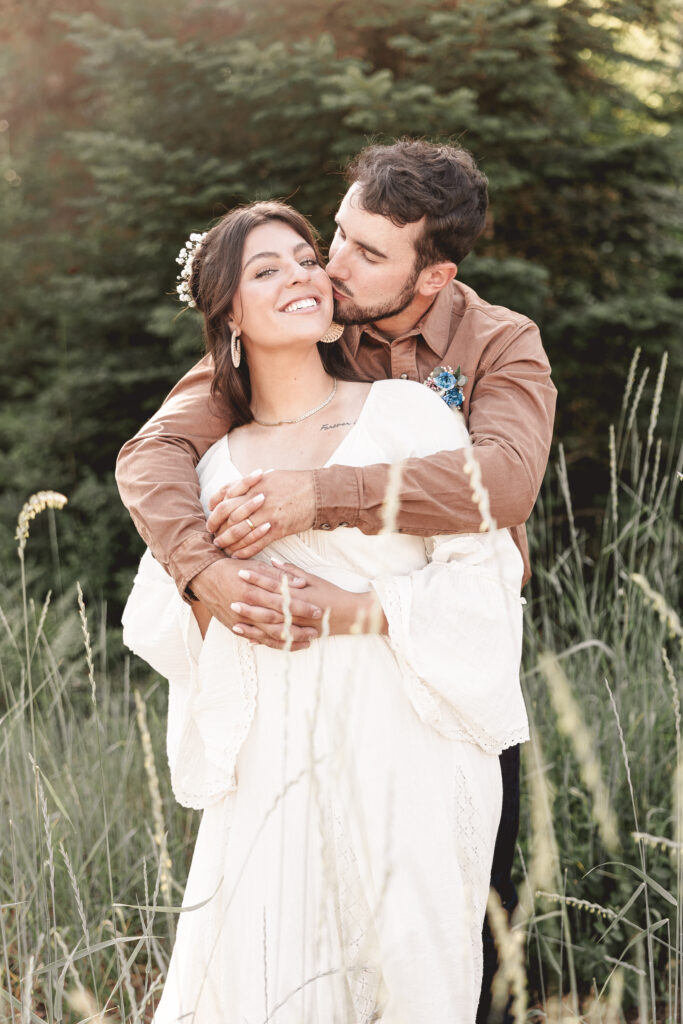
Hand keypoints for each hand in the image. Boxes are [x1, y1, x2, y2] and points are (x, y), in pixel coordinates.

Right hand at [189, 558, 322, 650]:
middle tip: (316, 631)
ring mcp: (240, 620)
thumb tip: (301, 583)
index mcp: (254, 591)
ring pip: (269, 635)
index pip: (284, 602)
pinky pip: (257, 639)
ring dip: (289, 639)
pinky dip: (272, 643)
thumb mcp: (256, 567)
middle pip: (279, 622)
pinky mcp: (235, 627)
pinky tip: (286, 645)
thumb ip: (278, 576)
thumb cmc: (232, 569)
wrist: (204, 577)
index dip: (302, 607)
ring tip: (306, 641)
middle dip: (299, 628)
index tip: (318, 611)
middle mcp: (247, 608)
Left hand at [207, 469, 315, 557]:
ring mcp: (267, 516)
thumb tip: (229, 490)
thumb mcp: (267, 476)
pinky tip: (237, 556)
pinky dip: (244, 552)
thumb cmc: (293, 482)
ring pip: (240, 533)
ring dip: (228, 543)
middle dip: (218, 529)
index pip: (224, 499)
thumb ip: (247, 483)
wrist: (317, 492)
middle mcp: (257, 501)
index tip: (212, 518)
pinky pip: (256, 544)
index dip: (214, 511)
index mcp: (253, 486)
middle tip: (213, 537)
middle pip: (228, 518)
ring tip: (222, 548)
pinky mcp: (278, 530)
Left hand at [233, 557, 387, 639]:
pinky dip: (263, 640)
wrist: (352, 614)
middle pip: (268, 606)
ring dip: (251, 623)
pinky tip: (249, 639)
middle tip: (230, 598)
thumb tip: (272, 560)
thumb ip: (291, 571)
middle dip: (249, 603)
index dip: (256, 578)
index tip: (241, 572)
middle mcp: (296, 610)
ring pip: (270, 626)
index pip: (274, 583)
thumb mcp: (313, 578)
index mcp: (298, 593)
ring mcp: (297, 625)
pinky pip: (279, 640)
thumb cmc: (332, 593)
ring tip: (234, 620)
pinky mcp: (299, 636)